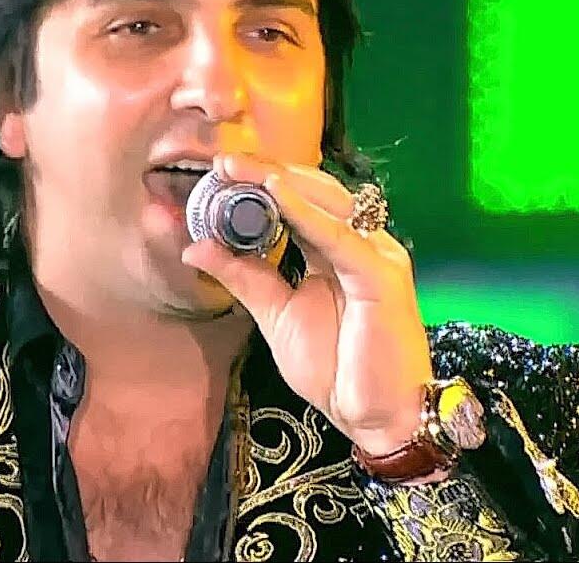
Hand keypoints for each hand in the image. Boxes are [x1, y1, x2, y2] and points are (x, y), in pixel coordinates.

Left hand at [181, 152, 433, 454]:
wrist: (378, 418)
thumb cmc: (339, 370)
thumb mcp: (277, 317)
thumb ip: (244, 278)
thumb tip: (196, 247)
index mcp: (337, 251)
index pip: (300, 203)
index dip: (262, 182)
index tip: (220, 170)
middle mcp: (360, 243)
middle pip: (314, 192)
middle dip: (268, 171)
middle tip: (222, 159)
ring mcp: (376, 254)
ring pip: (328, 203)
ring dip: (283, 182)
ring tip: (241, 168)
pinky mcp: (383, 274)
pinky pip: (339, 237)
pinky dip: (306, 214)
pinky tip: (276, 195)